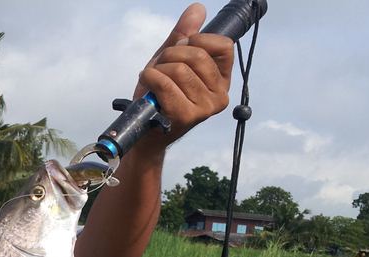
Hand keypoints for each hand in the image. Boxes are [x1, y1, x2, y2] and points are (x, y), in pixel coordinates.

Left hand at [134, 2, 234, 144]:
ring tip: (153, 79)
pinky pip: (166, 83)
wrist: (145, 132)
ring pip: (180, 69)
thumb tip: (197, 9)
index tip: (182, 49)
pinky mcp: (186, 116)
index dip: (199, 40)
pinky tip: (147, 83)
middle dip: (171, 55)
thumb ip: (183, 36)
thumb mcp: (171, 62)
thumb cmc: (160, 97)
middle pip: (197, 55)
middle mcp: (219, 96)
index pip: (223, 45)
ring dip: (158, 69)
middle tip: (160, 67)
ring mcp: (205, 108)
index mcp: (222, 80)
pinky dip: (150, 77)